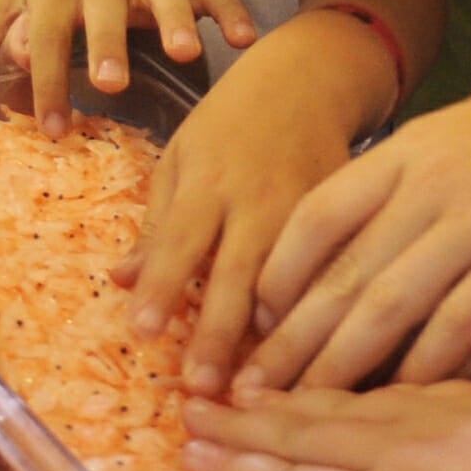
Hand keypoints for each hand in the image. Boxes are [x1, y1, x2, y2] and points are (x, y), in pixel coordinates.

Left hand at [0, 0, 254, 127]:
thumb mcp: (11, 5)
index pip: (45, 37)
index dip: (46, 80)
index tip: (52, 126)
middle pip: (103, 12)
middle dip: (109, 45)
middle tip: (111, 82)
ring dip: (175, 21)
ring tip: (189, 54)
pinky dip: (231, 10)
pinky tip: (248, 39)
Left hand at [125, 19, 383, 395]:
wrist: (309, 79)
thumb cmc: (230, 123)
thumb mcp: (182, 157)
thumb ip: (159, 223)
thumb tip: (123, 281)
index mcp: (209, 178)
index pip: (180, 238)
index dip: (163, 285)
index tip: (143, 332)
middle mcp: (259, 197)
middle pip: (238, 271)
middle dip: (220, 330)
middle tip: (204, 387)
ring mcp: (310, 210)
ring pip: (294, 281)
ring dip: (276, 338)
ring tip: (261, 392)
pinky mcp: (347, 219)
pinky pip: (335, 272)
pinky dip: (326, 316)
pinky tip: (317, 360)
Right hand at [184, 386, 470, 470]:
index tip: (185, 451)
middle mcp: (411, 449)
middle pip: (312, 435)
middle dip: (248, 425)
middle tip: (190, 404)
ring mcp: (455, 417)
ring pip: (355, 406)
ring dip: (297, 401)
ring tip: (255, 391)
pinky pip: (406, 389)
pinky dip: (362, 388)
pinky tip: (367, 390)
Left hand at [239, 59, 470, 396]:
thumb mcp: (465, 129)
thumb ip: (414, 174)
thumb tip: (366, 220)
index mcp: (410, 149)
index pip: (317, 216)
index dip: (280, 272)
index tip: (255, 319)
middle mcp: (431, 184)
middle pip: (341, 272)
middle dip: (290, 339)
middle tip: (251, 390)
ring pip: (388, 303)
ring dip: (341, 364)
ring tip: (306, 410)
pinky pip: (462, 320)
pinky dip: (427, 366)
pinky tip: (402, 402)